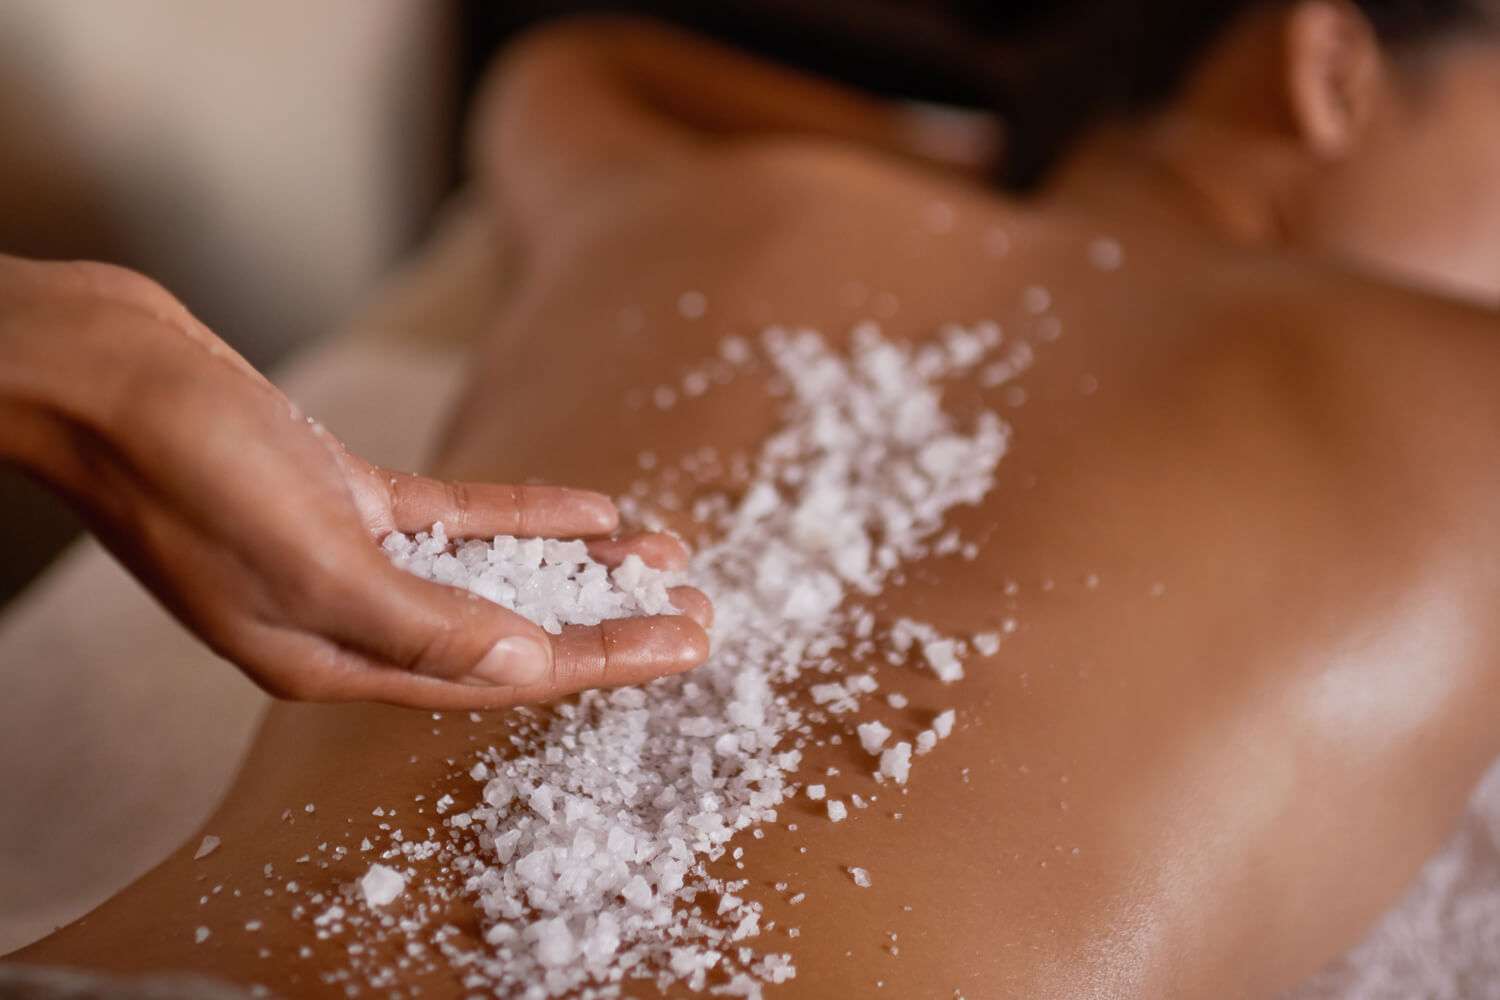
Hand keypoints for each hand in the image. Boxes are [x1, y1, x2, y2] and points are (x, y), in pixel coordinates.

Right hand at [0, 256, 710, 708]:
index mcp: (333, 659)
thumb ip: (422, 622)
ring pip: (492, 575)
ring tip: (662, 554)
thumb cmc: (185, 465)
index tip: (684, 644)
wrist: (101, 367)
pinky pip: (457, 519)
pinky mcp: (343, 494)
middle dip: (605, 622)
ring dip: (576, 566)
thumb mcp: (312, 558)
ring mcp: (346, 554)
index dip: (601, 661)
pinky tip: (592, 512)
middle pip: (508, 632)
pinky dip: (525, 516)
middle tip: (696, 605)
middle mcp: (346, 617)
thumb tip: (527, 667)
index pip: (499, 676)